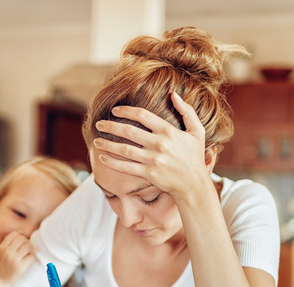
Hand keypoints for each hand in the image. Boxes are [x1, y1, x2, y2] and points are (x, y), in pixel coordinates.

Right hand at [0, 228, 34, 285]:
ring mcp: (14, 259)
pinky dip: (31, 257)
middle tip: (25, 246)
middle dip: (25, 241)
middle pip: (22, 239)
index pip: (14, 234)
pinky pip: (31, 257)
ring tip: (27, 252)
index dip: (19, 236)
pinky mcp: (21, 267)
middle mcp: (8, 252)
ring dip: (29, 249)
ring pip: (28, 246)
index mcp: (1, 247)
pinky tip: (28, 260)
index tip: (20, 241)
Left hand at [92, 92, 211, 199]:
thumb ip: (187, 111)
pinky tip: (102, 157)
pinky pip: (125, 167)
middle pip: (129, 131)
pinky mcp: (148, 174)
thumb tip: (173, 94)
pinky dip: (111, 162)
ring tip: (96, 140)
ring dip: (107, 144)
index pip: (142, 115)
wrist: (194, 184)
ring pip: (124, 149)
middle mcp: (159, 144)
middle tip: (99, 123)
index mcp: (168, 131)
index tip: (115, 110)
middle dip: (110, 126)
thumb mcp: (197, 132)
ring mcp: (153, 160)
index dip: (126, 111)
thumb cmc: (194, 157)